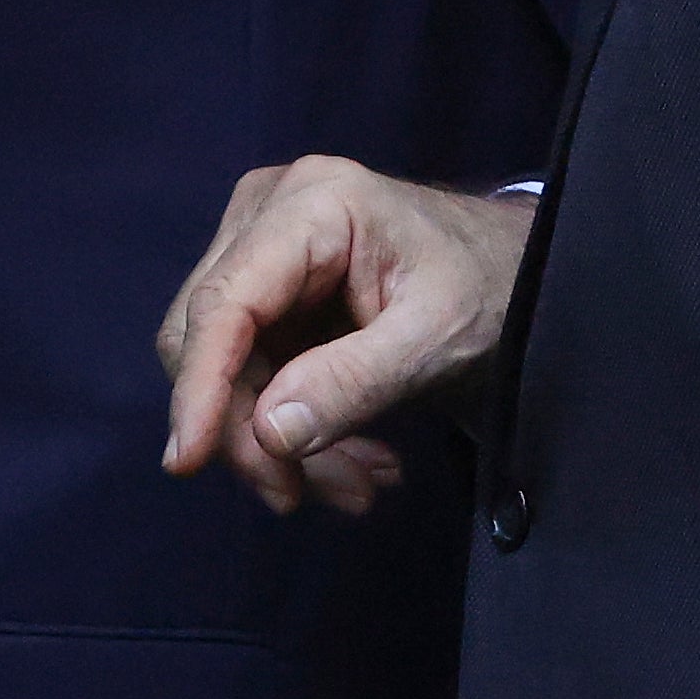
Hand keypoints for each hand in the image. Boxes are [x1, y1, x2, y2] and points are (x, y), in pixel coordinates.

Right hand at [155, 156, 531, 517]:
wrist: (513, 274)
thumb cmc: (490, 289)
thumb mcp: (438, 339)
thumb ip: (355, 382)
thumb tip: (268, 433)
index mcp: (312, 203)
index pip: (225, 301)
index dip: (200, 385)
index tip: (187, 461)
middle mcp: (267, 214)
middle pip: (209, 338)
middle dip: (250, 430)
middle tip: (308, 495)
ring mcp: (262, 251)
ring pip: (223, 368)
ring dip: (276, 443)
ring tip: (357, 485)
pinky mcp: (268, 293)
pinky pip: (248, 376)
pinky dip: (290, 430)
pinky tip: (354, 460)